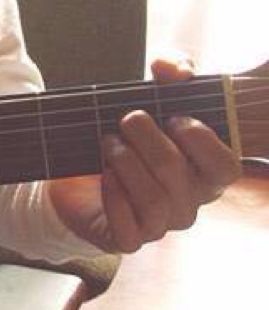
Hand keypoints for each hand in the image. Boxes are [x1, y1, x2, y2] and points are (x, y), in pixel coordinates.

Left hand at [48, 55, 240, 252]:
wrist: (83, 164)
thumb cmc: (135, 129)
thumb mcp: (157, 89)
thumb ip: (173, 69)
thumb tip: (172, 69)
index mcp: (207, 171)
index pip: (225, 167)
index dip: (202, 142)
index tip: (173, 118)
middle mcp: (190, 202)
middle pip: (177, 175)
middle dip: (147, 140)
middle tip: (126, 120)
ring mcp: (162, 224)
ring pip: (154, 202)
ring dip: (126, 164)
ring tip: (109, 143)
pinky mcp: (128, 239)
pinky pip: (129, 232)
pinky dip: (113, 198)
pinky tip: (103, 175)